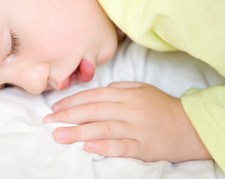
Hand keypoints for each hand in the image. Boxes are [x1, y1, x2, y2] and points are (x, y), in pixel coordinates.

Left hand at [44, 82, 211, 162]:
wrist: (188, 125)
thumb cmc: (160, 106)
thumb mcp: (140, 89)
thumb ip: (118, 88)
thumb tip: (96, 92)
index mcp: (125, 94)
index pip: (92, 96)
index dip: (71, 102)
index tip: (54, 109)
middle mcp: (128, 109)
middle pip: (93, 111)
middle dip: (68, 116)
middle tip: (48, 122)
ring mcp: (136, 128)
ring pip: (103, 129)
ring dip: (78, 133)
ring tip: (59, 136)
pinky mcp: (143, 146)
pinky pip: (121, 146)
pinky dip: (104, 147)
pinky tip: (88, 148)